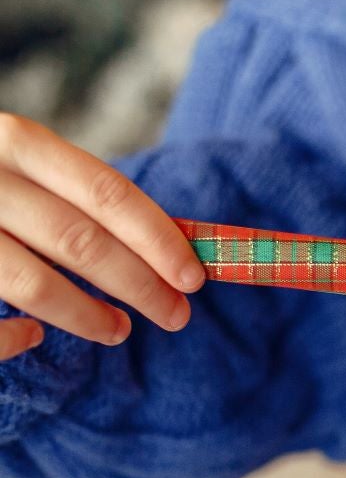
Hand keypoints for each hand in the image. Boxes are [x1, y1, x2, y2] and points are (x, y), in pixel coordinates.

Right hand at [0, 114, 202, 358]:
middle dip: (139, 285)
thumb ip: (80, 199)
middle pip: (79, 240)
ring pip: (30, 281)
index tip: (195, 277)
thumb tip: (172, 248)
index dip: (158, 238)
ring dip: (86, 315)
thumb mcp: (22, 169)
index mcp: (14, 141)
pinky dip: (15, 335)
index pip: (107, 193)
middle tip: (176, 317)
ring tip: (119, 330)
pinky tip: (34, 336)